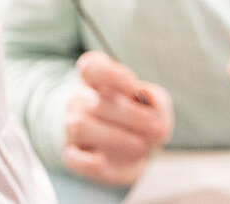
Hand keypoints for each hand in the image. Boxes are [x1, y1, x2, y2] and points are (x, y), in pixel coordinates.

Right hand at [62, 51, 173, 186]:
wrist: (129, 153)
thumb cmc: (140, 121)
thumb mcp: (156, 107)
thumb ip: (156, 100)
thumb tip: (145, 94)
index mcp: (96, 80)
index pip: (92, 68)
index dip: (110, 74)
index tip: (132, 85)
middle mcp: (80, 100)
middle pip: (95, 101)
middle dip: (131, 115)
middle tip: (157, 127)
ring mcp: (73, 128)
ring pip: (81, 126)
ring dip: (115, 137)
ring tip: (140, 145)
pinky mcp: (73, 156)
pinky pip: (73, 157)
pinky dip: (86, 161)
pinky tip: (101, 161)